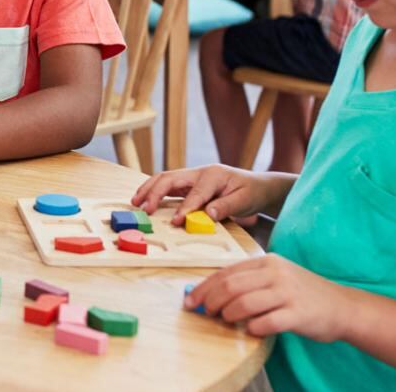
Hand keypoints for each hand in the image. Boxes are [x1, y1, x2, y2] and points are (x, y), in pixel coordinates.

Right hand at [131, 163, 287, 222]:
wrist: (258, 186)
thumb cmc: (252, 192)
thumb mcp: (244, 200)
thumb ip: (225, 207)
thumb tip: (206, 215)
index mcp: (213, 175)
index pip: (195, 193)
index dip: (185, 208)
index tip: (177, 222)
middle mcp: (200, 173)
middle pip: (170, 178)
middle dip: (155, 193)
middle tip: (145, 209)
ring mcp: (193, 176)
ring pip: (164, 178)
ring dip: (149, 189)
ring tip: (137, 202)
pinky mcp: (189, 183)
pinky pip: (168, 185)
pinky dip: (155, 191)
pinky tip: (145, 199)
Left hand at [186, 253, 353, 340]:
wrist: (343, 306)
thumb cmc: (304, 294)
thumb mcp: (276, 277)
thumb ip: (249, 281)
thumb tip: (212, 293)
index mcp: (267, 262)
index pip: (226, 272)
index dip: (205, 288)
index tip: (191, 301)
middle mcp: (276, 273)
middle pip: (231, 286)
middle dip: (211, 301)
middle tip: (205, 313)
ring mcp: (288, 293)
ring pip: (244, 302)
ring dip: (229, 314)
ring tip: (227, 321)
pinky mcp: (298, 314)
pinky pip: (267, 322)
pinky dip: (253, 328)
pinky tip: (252, 330)